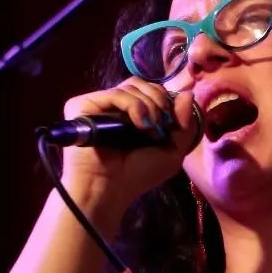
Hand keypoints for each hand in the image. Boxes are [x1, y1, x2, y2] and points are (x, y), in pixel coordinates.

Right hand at [59, 77, 198, 207]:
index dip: (166, 100)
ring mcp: (100, 105)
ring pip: (132, 85)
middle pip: (144, 84)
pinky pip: (116, 93)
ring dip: (149, 106)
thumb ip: (185, 124)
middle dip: (160, 101)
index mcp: (134, 114)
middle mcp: (116, 107)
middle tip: (161, 125)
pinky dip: (134, 105)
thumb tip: (188, 94)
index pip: (153, 91)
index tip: (172, 122)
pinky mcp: (83, 105)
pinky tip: (139, 124)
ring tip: (149, 130)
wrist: (109, 188)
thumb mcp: (172, 152)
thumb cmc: (139, 174)